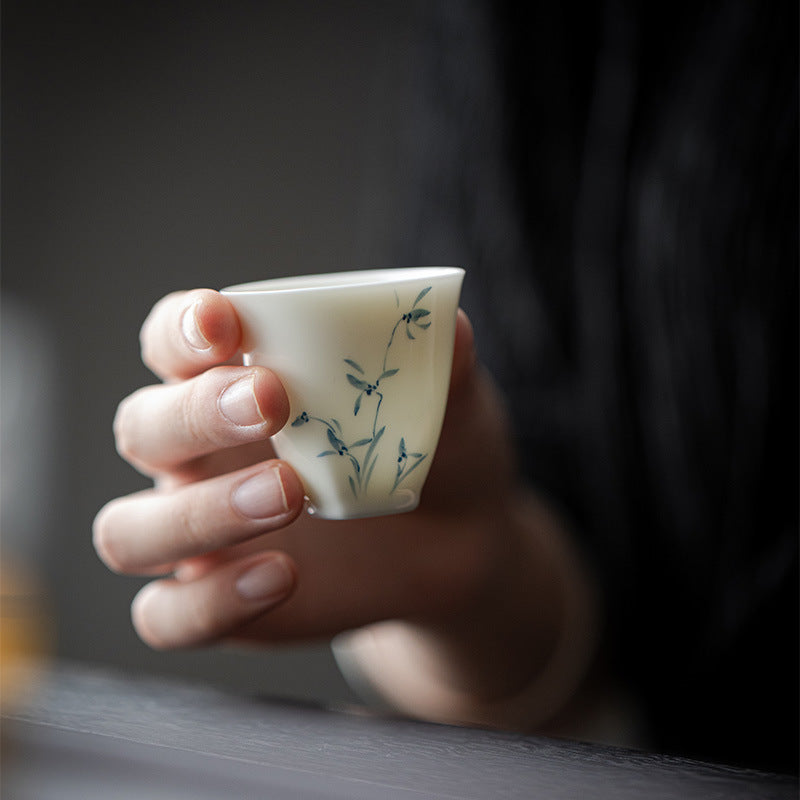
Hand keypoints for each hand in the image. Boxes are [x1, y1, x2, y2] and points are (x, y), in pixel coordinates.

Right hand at [94, 288, 596, 726]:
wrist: (456, 545)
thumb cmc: (432, 453)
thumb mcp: (449, 405)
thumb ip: (441, 362)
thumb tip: (445, 319)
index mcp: (235, 382)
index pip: (174, 340)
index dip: (181, 328)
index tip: (224, 321)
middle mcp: (200, 454)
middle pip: (144, 426)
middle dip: (195, 412)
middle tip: (272, 402)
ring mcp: (200, 533)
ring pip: (131, 530)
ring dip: (199, 512)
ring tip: (289, 495)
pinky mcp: (214, 599)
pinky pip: (167, 615)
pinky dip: (211, 601)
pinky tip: (281, 577)